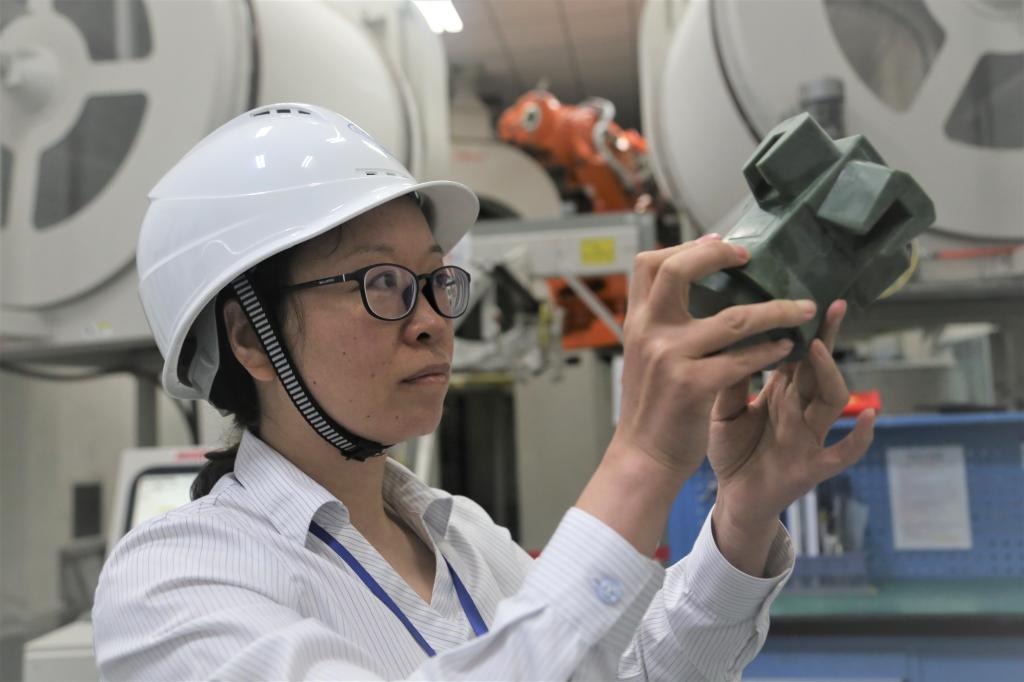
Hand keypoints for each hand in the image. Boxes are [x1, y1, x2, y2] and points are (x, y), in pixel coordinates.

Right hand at [579, 235, 815, 554]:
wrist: (643, 456)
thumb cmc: (651, 406)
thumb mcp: (645, 355)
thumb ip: (662, 323)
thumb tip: (694, 289)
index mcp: (636, 322)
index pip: (649, 264)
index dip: (685, 248)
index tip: (717, 244)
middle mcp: (648, 333)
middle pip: (678, 271)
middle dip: (717, 256)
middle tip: (750, 258)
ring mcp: (669, 358)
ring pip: (733, 318)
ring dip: (776, 310)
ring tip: (802, 308)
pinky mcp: (693, 386)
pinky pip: (744, 358)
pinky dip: (771, 350)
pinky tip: (787, 348)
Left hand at [707, 300, 874, 572]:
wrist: (733, 499)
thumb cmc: (733, 451)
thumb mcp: (724, 410)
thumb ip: (731, 379)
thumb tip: (728, 335)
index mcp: (783, 393)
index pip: (799, 355)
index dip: (805, 328)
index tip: (809, 297)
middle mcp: (802, 411)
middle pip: (820, 370)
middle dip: (826, 339)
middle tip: (830, 307)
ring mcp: (811, 438)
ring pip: (831, 402)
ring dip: (827, 375)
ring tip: (819, 350)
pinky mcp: (812, 467)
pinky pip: (843, 453)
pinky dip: (859, 437)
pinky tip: (868, 417)